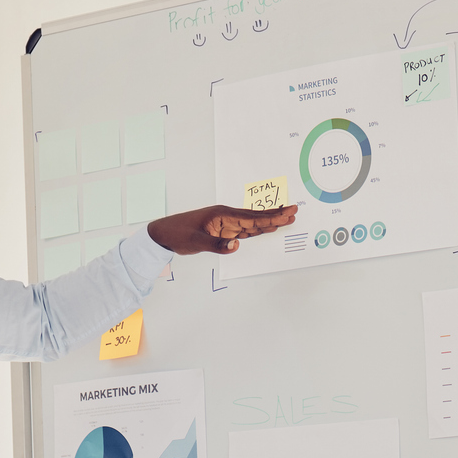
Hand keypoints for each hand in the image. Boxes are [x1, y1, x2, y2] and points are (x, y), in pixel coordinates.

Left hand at [146, 204, 297, 254]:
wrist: (163, 233)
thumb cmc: (177, 234)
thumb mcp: (195, 241)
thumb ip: (216, 245)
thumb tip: (236, 246)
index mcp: (222, 215)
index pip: (251, 218)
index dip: (270, 217)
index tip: (287, 214)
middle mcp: (226, 217)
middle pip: (255, 217)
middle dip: (276, 215)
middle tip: (294, 211)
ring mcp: (225, 224)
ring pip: (252, 223)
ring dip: (269, 222)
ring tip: (287, 218)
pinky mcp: (223, 231)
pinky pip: (244, 230)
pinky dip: (257, 230)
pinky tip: (267, 229)